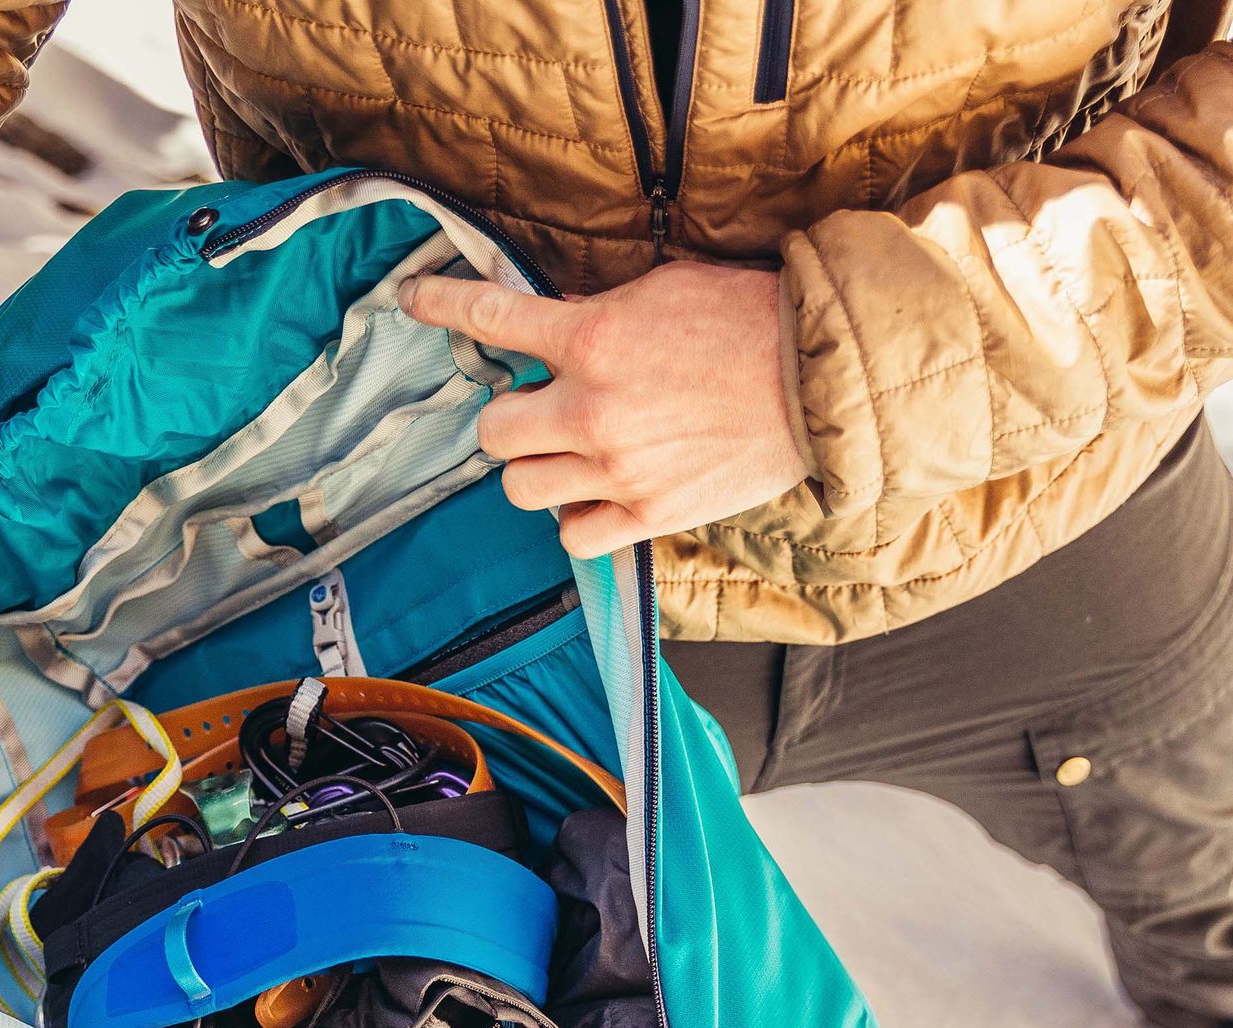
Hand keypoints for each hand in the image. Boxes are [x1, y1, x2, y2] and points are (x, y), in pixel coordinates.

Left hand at [401, 262, 809, 558]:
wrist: (820, 379)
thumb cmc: (749, 321)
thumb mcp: (663, 288)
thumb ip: (596, 312)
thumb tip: (551, 325)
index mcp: (591, 339)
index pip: (490, 317)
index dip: (441, 305)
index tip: (412, 298)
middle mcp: (592, 409)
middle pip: (493, 432)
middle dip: (508, 418)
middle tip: (537, 410)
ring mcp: (616, 470)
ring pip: (521, 489)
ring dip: (536, 471)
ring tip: (570, 456)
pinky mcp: (647, 515)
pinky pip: (572, 535)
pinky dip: (575, 518)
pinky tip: (596, 495)